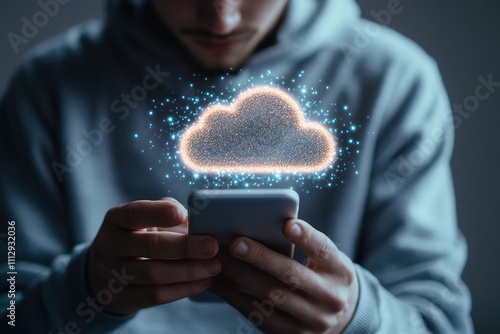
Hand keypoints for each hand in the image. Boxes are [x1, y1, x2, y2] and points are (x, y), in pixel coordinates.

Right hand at [88, 198, 220, 314]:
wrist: (109, 271)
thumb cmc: (140, 236)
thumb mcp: (147, 219)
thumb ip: (169, 213)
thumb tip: (198, 218)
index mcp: (116, 219)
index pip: (135, 213)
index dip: (158, 213)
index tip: (183, 214)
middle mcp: (108, 245)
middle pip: (149, 246)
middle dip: (184, 247)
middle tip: (212, 246)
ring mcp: (110, 274)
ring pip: (153, 274)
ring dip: (189, 271)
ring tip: (214, 266)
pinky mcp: (119, 298)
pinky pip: (154, 296)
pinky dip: (183, 289)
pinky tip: (203, 282)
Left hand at [211, 219, 358, 333]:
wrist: (341, 316)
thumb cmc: (325, 275)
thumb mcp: (326, 259)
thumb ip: (305, 243)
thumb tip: (263, 223)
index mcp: (340, 270)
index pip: (324, 250)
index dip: (306, 237)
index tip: (287, 224)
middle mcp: (330, 297)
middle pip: (291, 275)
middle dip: (261, 258)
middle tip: (236, 243)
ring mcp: (312, 320)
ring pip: (270, 297)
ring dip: (241, 277)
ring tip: (220, 260)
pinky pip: (259, 316)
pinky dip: (236, 297)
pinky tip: (220, 282)